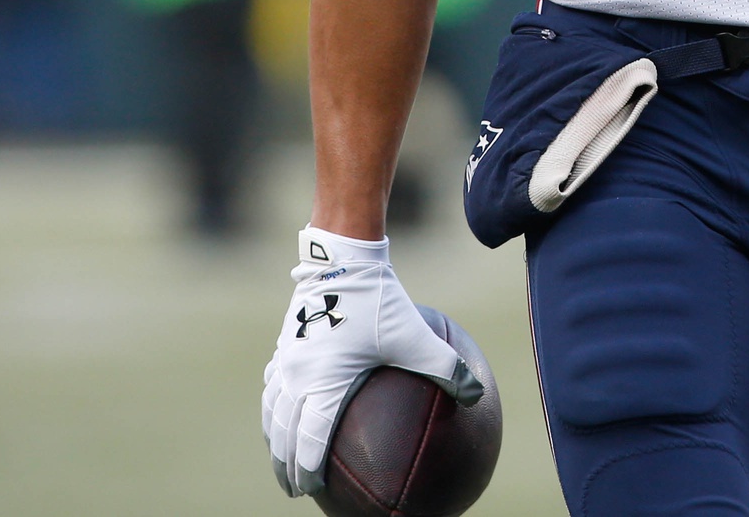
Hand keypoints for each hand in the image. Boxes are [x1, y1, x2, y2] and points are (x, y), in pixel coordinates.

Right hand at [261, 226, 481, 495]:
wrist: (343, 258)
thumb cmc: (380, 301)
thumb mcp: (416, 337)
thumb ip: (446, 368)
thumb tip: (476, 395)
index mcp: (323, 383)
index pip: (310, 439)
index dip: (308, 468)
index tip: (312, 490)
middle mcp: (296, 375)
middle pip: (283, 432)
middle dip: (286, 465)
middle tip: (295, 488)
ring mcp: (286, 359)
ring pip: (272, 410)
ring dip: (274, 438)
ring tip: (280, 456)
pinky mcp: (285, 341)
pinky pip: (272, 384)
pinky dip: (273, 405)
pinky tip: (281, 408)